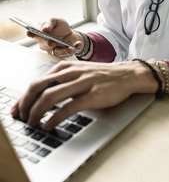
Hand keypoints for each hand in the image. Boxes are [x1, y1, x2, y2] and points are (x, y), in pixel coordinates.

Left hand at [11, 61, 157, 130]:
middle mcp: (72, 72)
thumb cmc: (103, 76)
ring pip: (50, 97)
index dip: (24, 96)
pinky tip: (49, 125)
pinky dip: (54, 118)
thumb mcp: (80, 72)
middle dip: (25, 104)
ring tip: (32, 123)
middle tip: (21, 116)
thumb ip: (63, 80)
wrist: (126, 75)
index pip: (37, 81)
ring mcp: (82, 83)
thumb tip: (44, 96)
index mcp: (66, 67)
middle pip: (38, 87)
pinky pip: (68, 108)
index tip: (18, 108)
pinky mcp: (92, 95)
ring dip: (36, 112)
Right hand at [28, 18, 82, 57]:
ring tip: (69, 48)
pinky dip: (75, 48)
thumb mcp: (55, 21)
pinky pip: (69, 52)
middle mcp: (46, 44)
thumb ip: (49, 23)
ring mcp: (54, 50)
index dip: (32, 34)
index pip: (34, 35)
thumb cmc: (60, 27)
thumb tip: (45, 29)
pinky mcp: (64, 53)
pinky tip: (78, 44)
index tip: (31, 33)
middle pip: (44, 46)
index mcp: (41, 35)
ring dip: (63, 50)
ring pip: (57, 52)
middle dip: (48, 44)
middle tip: (51, 42)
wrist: (71, 34)